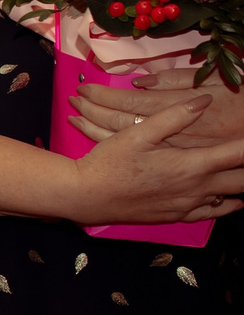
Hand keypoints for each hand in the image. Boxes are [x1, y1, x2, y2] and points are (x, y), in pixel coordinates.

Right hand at [66, 91, 243, 223]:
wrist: (87, 196)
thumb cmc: (110, 162)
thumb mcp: (138, 133)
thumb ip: (175, 116)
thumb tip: (204, 99)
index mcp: (192, 165)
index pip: (238, 154)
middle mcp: (197, 188)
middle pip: (242, 179)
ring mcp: (189, 204)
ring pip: (231, 196)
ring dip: (238, 182)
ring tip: (241, 171)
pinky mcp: (178, 215)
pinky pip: (213, 213)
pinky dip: (227, 204)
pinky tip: (230, 199)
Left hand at [75, 69, 243, 151]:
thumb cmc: (239, 102)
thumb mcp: (215, 81)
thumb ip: (176, 81)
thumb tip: (141, 81)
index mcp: (176, 108)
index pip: (128, 101)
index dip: (103, 95)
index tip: (84, 88)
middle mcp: (167, 133)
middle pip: (118, 121)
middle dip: (92, 111)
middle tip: (73, 101)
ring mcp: (168, 152)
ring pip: (122, 139)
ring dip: (94, 125)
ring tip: (75, 115)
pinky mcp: (172, 163)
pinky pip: (135, 156)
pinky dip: (111, 144)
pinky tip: (95, 137)